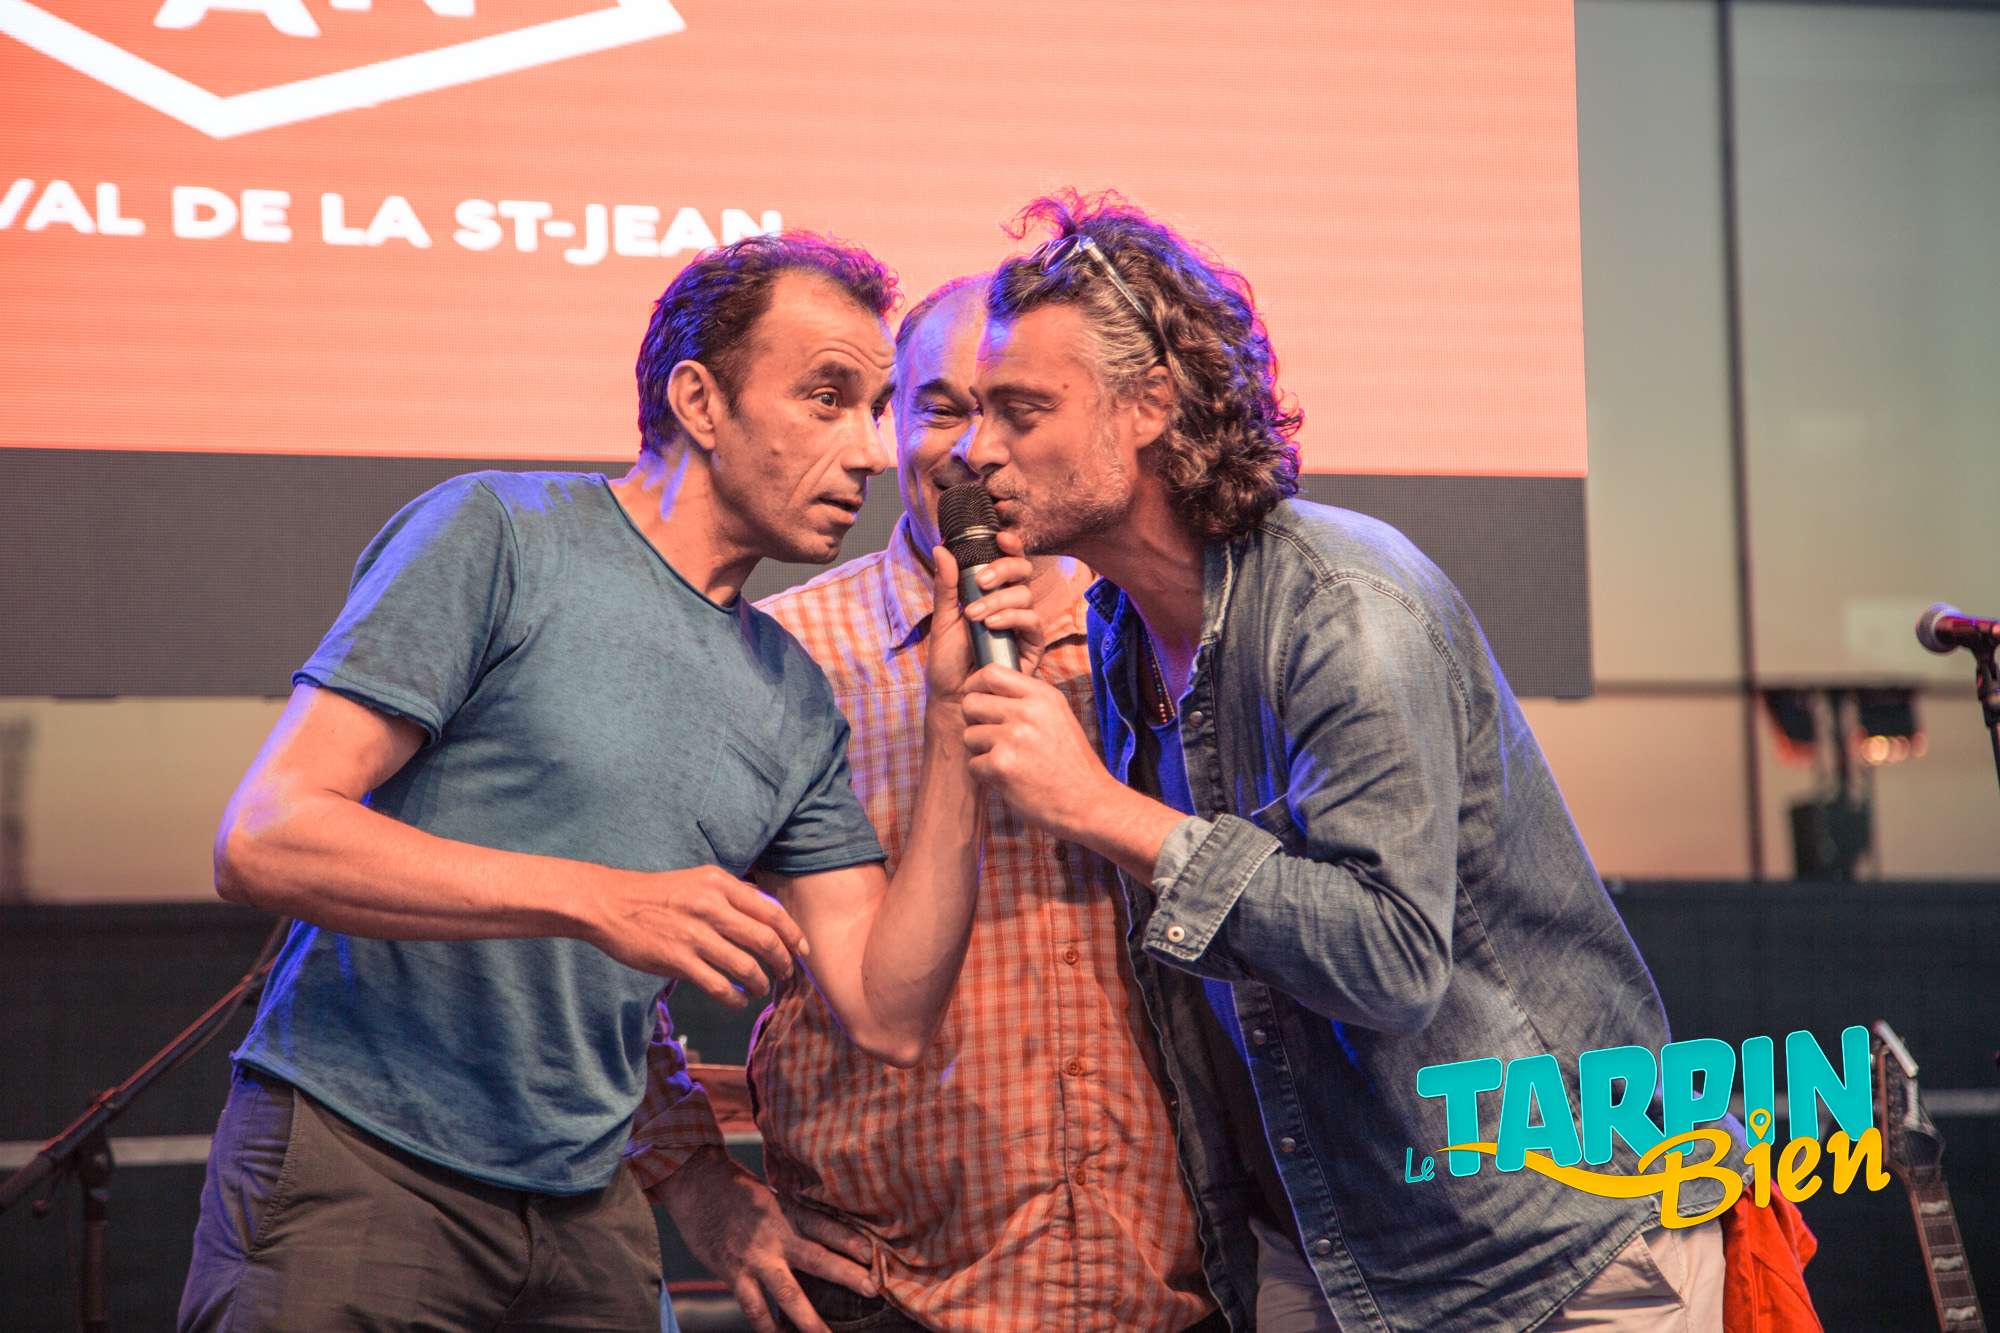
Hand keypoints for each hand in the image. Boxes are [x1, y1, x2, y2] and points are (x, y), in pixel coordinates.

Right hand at [588, 866, 806, 1006]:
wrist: (609, 904)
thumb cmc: (657, 894)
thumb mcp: (698, 880)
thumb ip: (731, 894)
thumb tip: (768, 914)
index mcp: (720, 884)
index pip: (772, 911)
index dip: (794, 935)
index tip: (802, 951)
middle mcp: (712, 906)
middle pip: (766, 940)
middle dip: (784, 962)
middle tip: (786, 974)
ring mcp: (695, 934)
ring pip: (746, 967)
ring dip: (760, 983)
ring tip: (761, 989)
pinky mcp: (677, 960)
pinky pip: (719, 987)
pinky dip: (735, 999)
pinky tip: (737, 1001)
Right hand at [656, 1146, 875, 1332]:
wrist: (695, 1183)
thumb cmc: (736, 1190)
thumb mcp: (773, 1197)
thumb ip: (796, 1218)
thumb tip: (823, 1236)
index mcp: (790, 1213)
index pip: (828, 1227)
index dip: (852, 1241)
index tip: (875, 1256)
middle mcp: (777, 1236)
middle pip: (817, 1258)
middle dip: (846, 1275)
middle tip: (872, 1289)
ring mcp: (755, 1257)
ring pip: (788, 1292)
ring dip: (809, 1318)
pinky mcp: (733, 1273)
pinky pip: (754, 1308)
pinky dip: (768, 1327)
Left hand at [926, 530, 1043, 701]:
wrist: (953, 696)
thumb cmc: (948, 660)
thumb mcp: (943, 619)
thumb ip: (945, 585)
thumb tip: (941, 548)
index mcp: (991, 594)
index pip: (1007, 562)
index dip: (1010, 546)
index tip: (1000, 538)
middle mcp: (1009, 606)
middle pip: (1022, 572)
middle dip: (1004, 569)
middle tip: (980, 582)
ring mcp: (1022, 626)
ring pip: (1025, 596)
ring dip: (998, 601)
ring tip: (974, 617)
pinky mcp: (1031, 647)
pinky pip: (1032, 623)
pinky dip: (1011, 618)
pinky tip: (991, 625)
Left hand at [960, 664, 1116, 836]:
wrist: (1088, 802)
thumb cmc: (1072, 763)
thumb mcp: (1058, 716)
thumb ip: (1027, 700)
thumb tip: (987, 691)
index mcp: (1042, 696)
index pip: (991, 672)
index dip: (976, 686)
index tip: (978, 699)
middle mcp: (1027, 712)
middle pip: (971, 702)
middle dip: (974, 721)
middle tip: (991, 736)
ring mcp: (1013, 738)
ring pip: (969, 735)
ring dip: (981, 751)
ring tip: (1008, 761)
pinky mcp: (1001, 766)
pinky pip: (973, 765)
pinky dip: (987, 775)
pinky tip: (1010, 779)